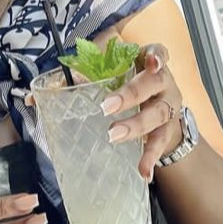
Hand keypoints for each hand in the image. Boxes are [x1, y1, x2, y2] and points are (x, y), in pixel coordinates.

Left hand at [100, 46, 185, 184]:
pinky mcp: (167, 129)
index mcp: (149, 61)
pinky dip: (151, 157)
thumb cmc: (129, 81)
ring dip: (135, 125)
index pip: (158, 52)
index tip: (151, 61)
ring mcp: (168, 106)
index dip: (157, 55)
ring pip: (157, 114)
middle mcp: (163, 82)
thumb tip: (55, 87)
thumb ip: (89, 71)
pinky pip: (160, 142)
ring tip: (114, 135)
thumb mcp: (112, 70)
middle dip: (130, 95)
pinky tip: (144, 171)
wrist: (158, 104)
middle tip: (107, 106)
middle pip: (153, 84)